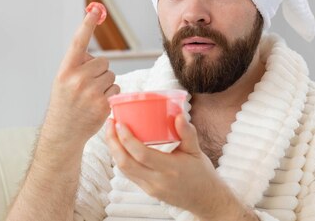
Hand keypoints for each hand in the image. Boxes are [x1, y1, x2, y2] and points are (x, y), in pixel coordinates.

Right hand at [42, 5, 119, 154]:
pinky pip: (115, 88)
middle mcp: (77, 79)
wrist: (63, 133)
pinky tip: (97, 104)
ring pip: (111, 75)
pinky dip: (110, 94)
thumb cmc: (64, 103)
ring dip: (105, 83)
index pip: (78, 42)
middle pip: (103, 62)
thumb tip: (94, 52)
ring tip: (90, 96)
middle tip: (86, 86)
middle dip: (98, 71)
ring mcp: (91, 92)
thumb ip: (76, 64)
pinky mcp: (103, 103)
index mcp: (65, 70)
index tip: (95, 10)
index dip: (87, 24)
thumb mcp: (62, 81)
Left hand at [106, 114, 254, 220]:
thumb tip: (178, 114)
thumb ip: (187, 133)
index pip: (141, 154)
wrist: (205, 199)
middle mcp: (157, 181)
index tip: (119, 123)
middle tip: (110, 124)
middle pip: (125, 163)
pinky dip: (121, 158)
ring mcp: (150, 188)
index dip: (127, 139)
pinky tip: (120, 146)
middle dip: (113, 142)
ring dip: (114, 150)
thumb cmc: (201, 173)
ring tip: (111, 132)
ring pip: (124, 170)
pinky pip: (129, 174)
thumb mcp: (196, 150)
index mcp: (170, 169)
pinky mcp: (147, 190)